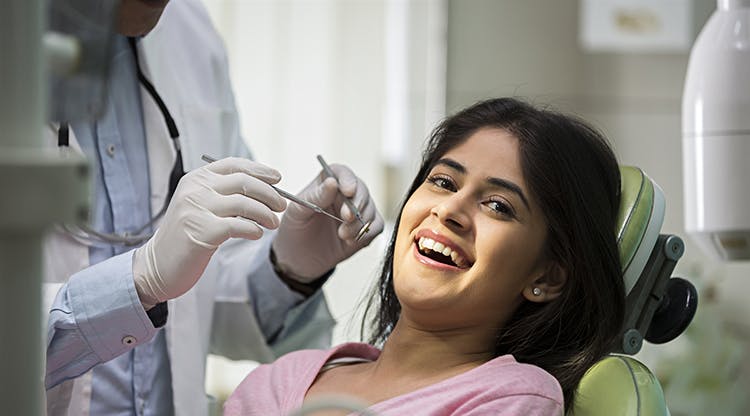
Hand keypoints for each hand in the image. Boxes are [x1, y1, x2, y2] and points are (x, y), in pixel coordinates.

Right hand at [133, 157, 285, 308]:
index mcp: (196, 179)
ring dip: (265, 213)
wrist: (158, 266)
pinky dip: (253, 229)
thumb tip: (265, 190)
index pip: (234, 165)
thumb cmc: (186, 237)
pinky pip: (237, 226)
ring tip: (273, 222)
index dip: (259, 170)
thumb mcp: (201, 206)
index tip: (277, 178)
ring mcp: (196, 209)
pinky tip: (257, 234)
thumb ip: (224, 195)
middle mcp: (195, 190)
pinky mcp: (201, 232)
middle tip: (282, 206)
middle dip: (269, 193)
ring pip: (243, 204)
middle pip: (243, 182)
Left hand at [272, 163, 383, 281]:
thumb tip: (332, 182)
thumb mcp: (298, 212)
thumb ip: (315, 197)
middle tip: (346, 218)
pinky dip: (367, 233)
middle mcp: (344, 194)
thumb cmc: (295, 229)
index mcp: (326, 183)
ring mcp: (357, 210)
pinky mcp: (365, 228)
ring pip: (370, 209)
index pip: (341, 173)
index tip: (348, 191)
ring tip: (342, 235)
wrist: (299, 258)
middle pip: (361, 190)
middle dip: (357, 204)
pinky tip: (350, 241)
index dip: (348, 179)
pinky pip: (377, 226)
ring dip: (359, 223)